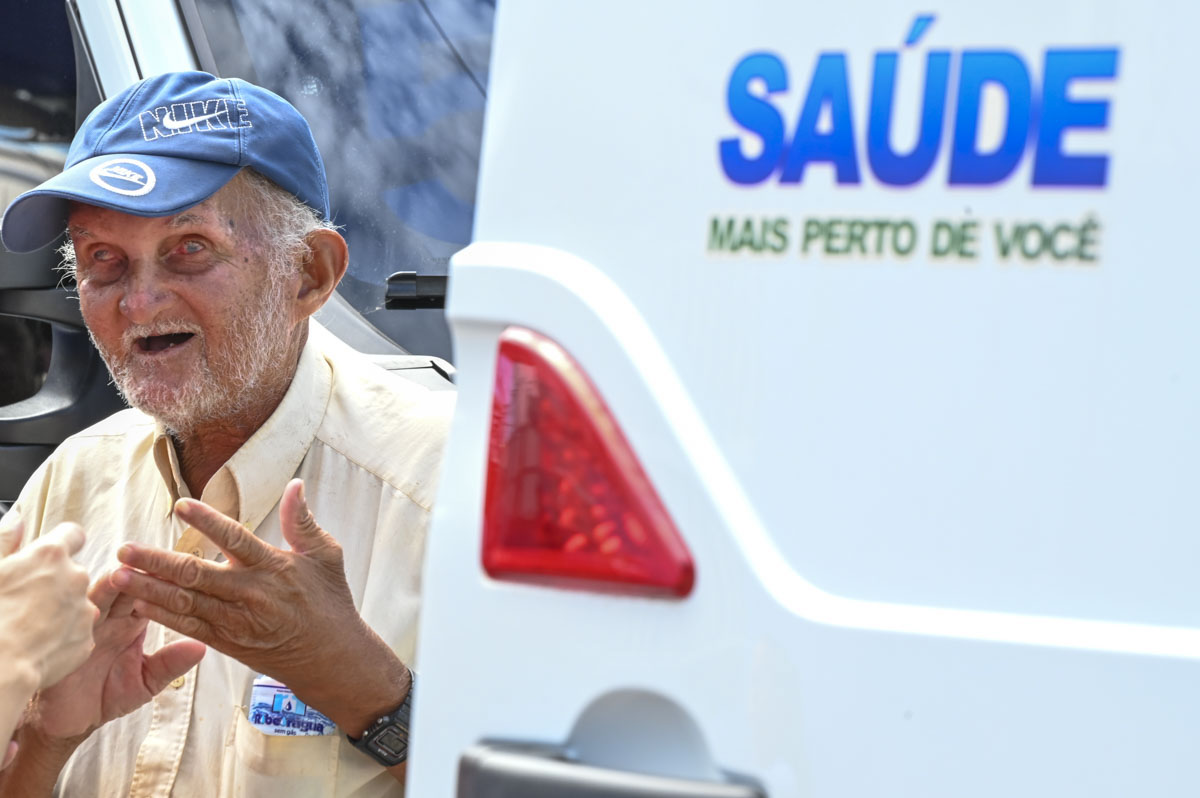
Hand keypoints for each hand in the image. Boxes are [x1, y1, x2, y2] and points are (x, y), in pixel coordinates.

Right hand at [0, 522, 94, 689]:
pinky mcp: (87, 639)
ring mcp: (84, 609)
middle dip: (55, 583)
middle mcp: (75, 577)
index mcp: (50, 556)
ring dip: (60, 610)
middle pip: (72, 573)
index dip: (62, 543)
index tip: (50, 556)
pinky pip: (77, 633)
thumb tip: (17, 518)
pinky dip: (62, 637)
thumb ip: (4, 539)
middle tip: (25, 601)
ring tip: (29, 627)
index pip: (72, 534)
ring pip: (76, 604)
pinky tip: (37, 646)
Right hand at [30, 574, 205, 740]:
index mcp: (131, 623)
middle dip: (134, 574)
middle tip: (147, 561)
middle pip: (124, 588)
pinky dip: (77, 617)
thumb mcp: (145, 681)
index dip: (163, 582)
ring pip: (94, 600)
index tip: (180, 568)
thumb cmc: (107, 695)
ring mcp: (82, 627)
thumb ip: (169, 664)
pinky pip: (66, 626)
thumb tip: (201, 648)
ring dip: (105, 588)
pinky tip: (88, 611)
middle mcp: (108, 619)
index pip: (151, 594)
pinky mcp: (60, 643)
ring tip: (117, 577)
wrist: (68, 721)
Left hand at [113, 479, 407, 732]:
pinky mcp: (228, 642)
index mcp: (273, 567)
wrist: (330, 657)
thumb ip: (302, 521)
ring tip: (118, 577)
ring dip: (149, 590)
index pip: (235, 539)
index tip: (180, 506)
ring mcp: (237, 621)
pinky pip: (190, 627)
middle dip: (156, 562)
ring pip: (185, 603)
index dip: (207, 522)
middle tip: (124, 550)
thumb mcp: (326, 555)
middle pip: (196, 574)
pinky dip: (163, 616)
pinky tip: (139, 605)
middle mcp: (250, 594)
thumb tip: (295, 485)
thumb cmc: (329, 600)